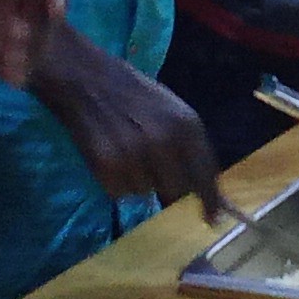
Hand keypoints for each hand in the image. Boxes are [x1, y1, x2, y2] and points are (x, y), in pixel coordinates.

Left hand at [0, 0, 65, 84]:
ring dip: (26, 55)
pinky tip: (10, 79)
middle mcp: (0, 3)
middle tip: (14, 39)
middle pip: (39, 19)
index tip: (52, 13)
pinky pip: (6, 68)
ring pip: (26, 46)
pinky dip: (15, 74)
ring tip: (8, 63)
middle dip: (37, 31)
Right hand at [40, 37, 224, 218]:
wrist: (87, 79)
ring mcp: (135, 156)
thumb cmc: (134, 94)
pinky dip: (115, 180)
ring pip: (145, 191)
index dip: (210, 201)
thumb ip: (190, 146)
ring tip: (126, 149)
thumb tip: (204, 186)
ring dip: (138, 180)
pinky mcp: (107, 167)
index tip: (211, 219)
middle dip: (169, 188)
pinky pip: (119, 192)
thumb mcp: (173, 111)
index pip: (206, 174)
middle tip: (153, 169)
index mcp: (186, 125)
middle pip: (177, 191)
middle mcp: (165, 143)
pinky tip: (110, 154)